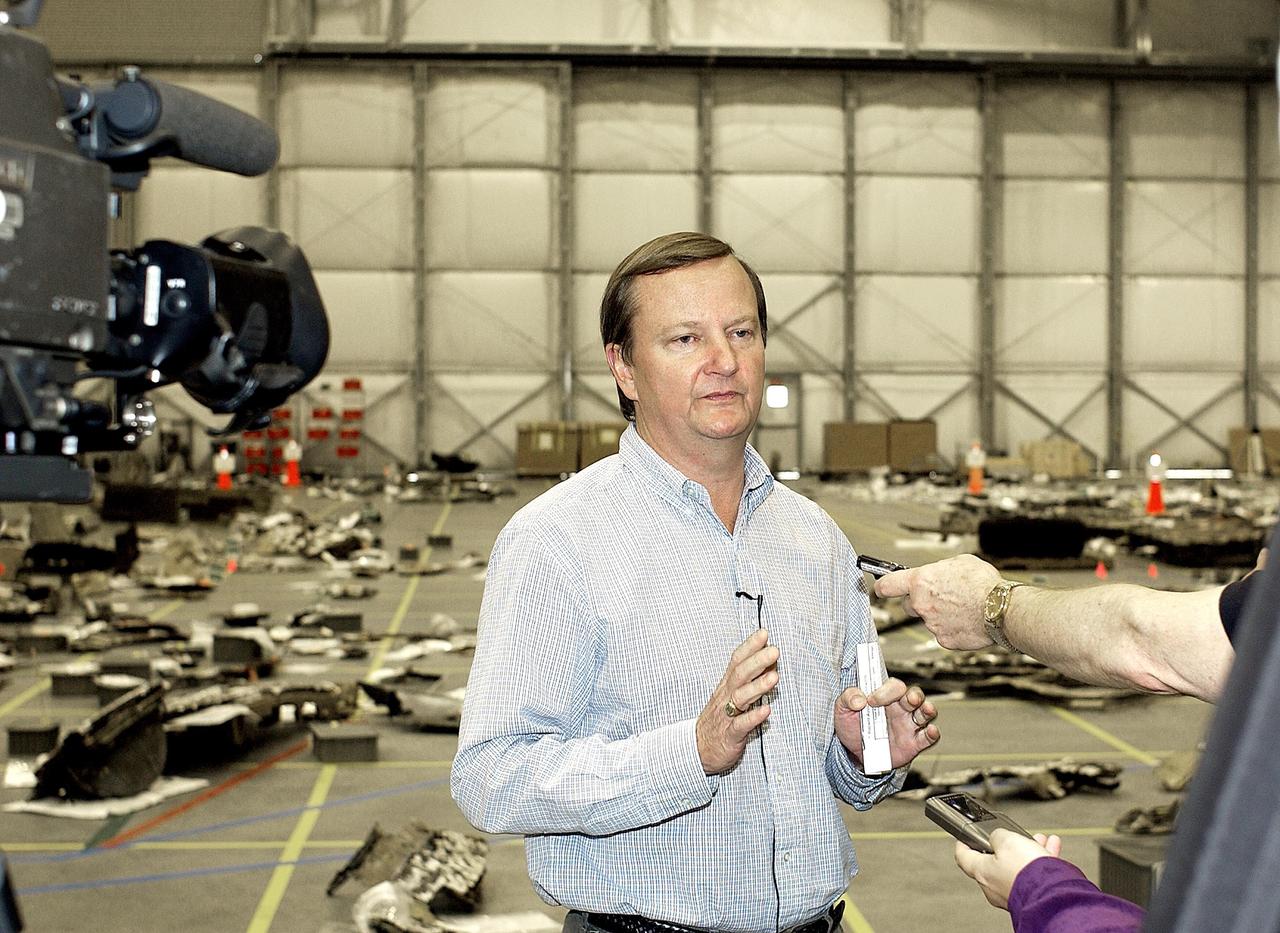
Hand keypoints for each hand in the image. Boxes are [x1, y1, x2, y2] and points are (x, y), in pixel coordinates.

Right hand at [696, 629, 777, 773]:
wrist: (698, 749)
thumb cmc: (719, 719)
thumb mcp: (731, 696)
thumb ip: (750, 679)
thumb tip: (770, 661)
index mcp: (726, 685)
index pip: (737, 661)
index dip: (749, 646)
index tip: (764, 633)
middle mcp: (725, 696)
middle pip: (740, 675)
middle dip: (757, 661)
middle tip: (774, 650)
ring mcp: (726, 715)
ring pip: (741, 697)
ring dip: (758, 686)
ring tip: (775, 676)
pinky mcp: (730, 735)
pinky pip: (741, 725)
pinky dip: (753, 717)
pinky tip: (766, 711)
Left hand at [834, 678, 938, 769]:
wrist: (854, 754)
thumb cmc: (852, 727)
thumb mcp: (842, 710)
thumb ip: (847, 698)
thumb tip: (858, 698)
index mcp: (885, 697)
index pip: (893, 686)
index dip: (885, 691)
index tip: (871, 701)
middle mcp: (900, 709)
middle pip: (915, 695)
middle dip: (914, 696)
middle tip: (909, 699)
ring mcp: (908, 726)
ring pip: (925, 713)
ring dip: (928, 710)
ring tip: (926, 709)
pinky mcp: (914, 744)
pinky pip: (928, 738)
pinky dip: (932, 734)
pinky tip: (931, 731)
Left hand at [873, 555, 1001, 649]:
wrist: (1002, 609)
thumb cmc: (984, 584)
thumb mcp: (960, 562)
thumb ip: (941, 569)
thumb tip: (938, 573)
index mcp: (921, 582)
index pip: (888, 585)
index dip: (882, 586)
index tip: (880, 587)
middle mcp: (922, 604)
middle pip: (909, 605)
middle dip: (920, 602)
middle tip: (940, 597)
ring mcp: (932, 624)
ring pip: (929, 620)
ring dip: (939, 615)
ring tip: (962, 607)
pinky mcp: (944, 640)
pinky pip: (943, 633)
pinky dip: (952, 628)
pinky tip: (967, 620)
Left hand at [954, 830, 1061, 909]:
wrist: (1054, 895)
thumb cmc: (1027, 872)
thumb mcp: (1007, 840)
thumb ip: (997, 835)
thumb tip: (997, 837)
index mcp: (982, 872)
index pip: (963, 857)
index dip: (963, 844)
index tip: (964, 838)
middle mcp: (994, 887)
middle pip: (994, 861)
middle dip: (1007, 845)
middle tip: (1013, 837)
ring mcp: (1011, 894)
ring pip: (1016, 867)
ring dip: (1026, 852)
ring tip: (1038, 840)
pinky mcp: (1029, 897)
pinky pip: (1031, 876)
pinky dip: (1039, 862)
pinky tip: (1050, 849)